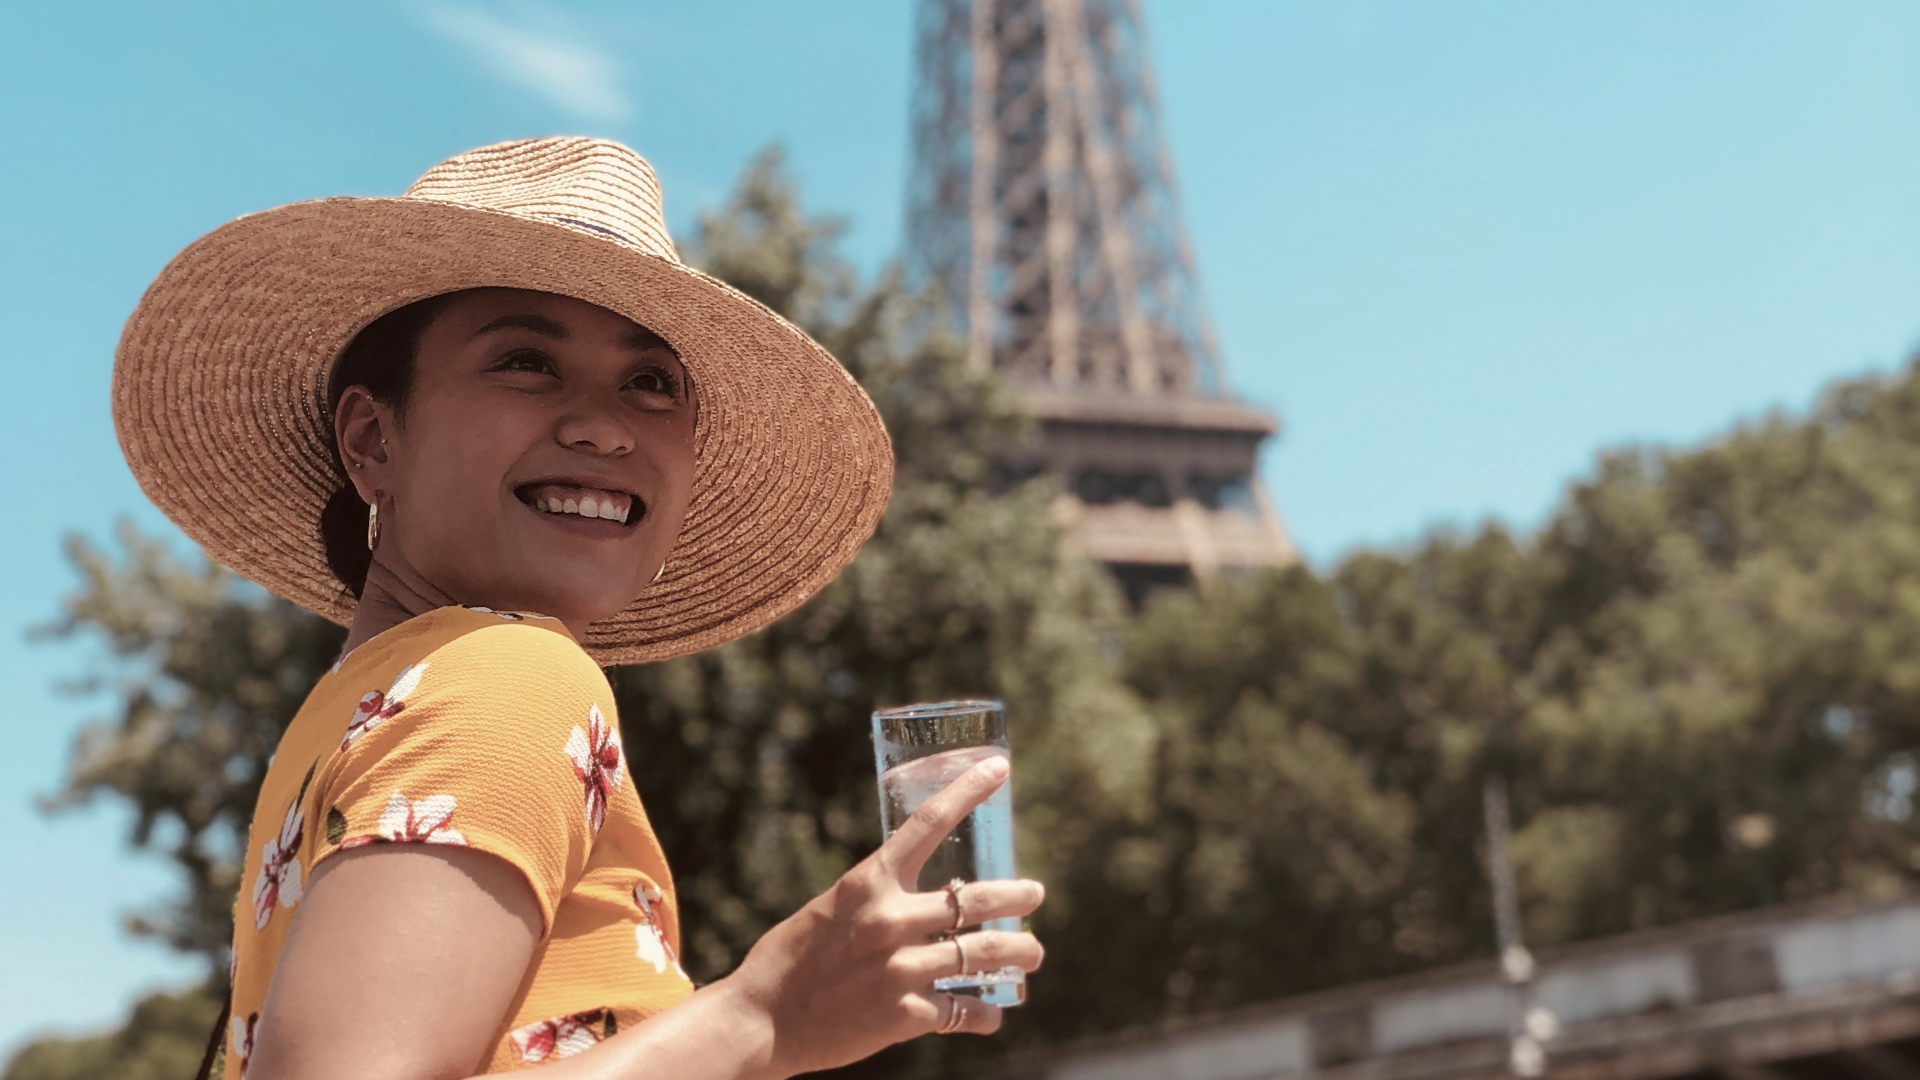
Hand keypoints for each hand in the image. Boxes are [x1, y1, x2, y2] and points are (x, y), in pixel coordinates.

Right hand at [720, 755, 1045, 1077]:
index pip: (929, 822)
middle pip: (976, 900)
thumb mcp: (833, 909)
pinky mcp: (905, 1016)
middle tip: (1035, 894)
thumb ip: (878, 900)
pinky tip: (993, 1014)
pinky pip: (962, 1010)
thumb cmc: (791, 960)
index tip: (999, 768)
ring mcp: (901, 969)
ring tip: (1034, 952)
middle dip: (1016, 897)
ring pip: (983, 954)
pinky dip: (984, 1014)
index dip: (969, 790)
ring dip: (1019, 952)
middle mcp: (891, 920)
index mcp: (869, 882)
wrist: (762, 1020)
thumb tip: (921, 900)